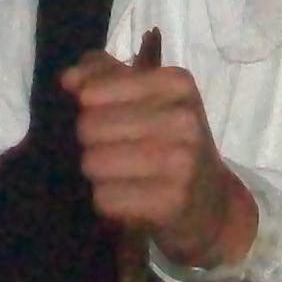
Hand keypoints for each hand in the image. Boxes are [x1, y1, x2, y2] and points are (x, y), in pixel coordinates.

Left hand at [63, 40, 255, 271]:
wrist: (213, 204)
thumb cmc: (172, 144)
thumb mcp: (148, 99)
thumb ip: (104, 76)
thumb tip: (69, 79)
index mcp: (176, 84)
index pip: (92, 92)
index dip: (87, 111)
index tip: (110, 122)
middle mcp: (183, 118)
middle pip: (89, 127)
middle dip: (91, 145)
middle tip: (115, 154)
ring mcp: (181, 161)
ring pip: (94, 162)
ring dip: (98, 176)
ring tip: (122, 177)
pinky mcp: (172, 201)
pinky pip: (105, 197)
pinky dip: (108, 202)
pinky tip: (129, 199)